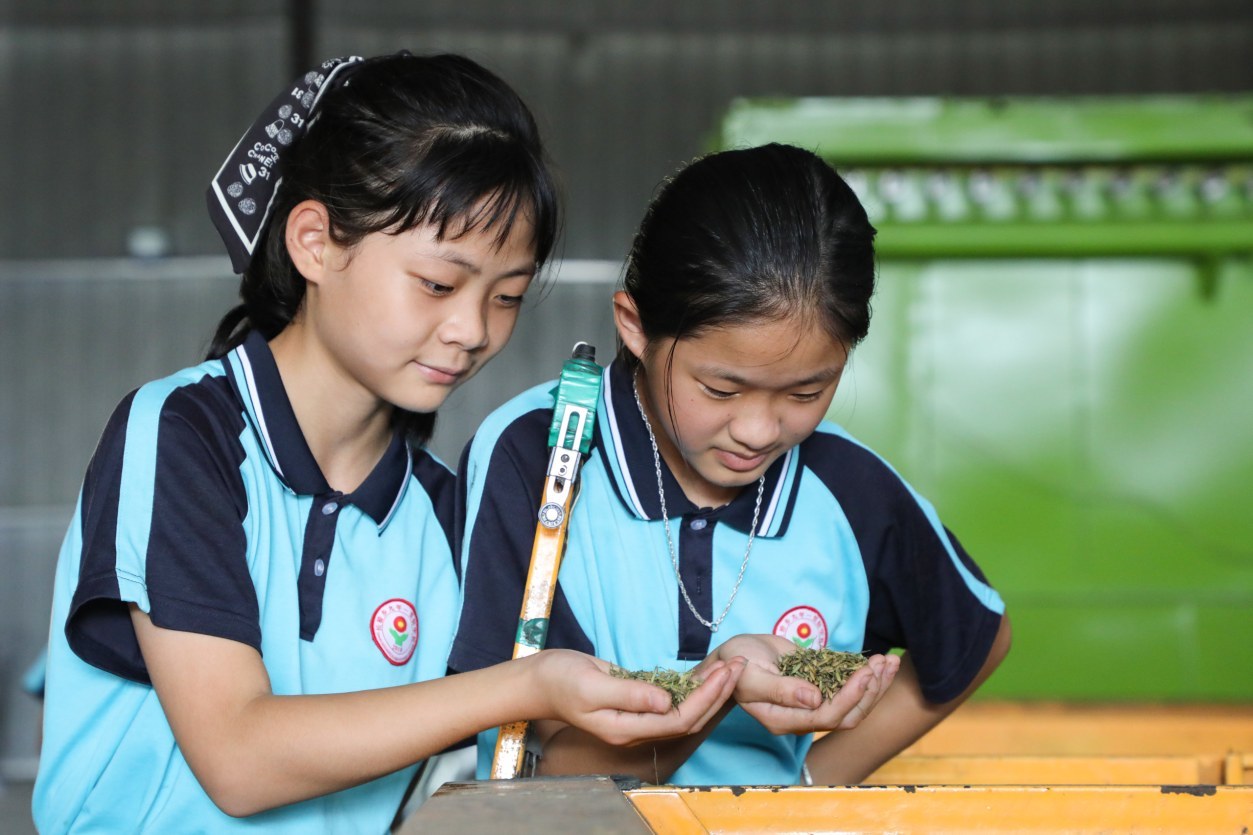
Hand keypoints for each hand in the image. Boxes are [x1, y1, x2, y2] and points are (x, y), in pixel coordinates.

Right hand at [532, 649, 743, 746]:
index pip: (678, 719)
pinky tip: (707, 673)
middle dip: (716, 693)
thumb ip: (629, 694)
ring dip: (709, 689)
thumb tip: (666, 702)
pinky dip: (693, 686)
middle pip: (687, 718)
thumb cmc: (559, 680)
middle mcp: (635, 729)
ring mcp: (636, 717)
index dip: (705, 698)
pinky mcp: (635, 703)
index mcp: (625, 729)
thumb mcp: (592, 685)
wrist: (539, 680)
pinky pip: (672, 700)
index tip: (724, 673)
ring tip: (731, 666)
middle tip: (738, 665)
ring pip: (683, 710)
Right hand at [708, 634, 899, 734]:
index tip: (864, 673)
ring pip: (854, 704)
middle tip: (882, 664)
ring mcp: (812, 702)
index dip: (849, 697)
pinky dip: (866, 675)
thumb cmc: (735, 664)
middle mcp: (802, 716)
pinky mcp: (819, 685)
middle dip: (869, 691)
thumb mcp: (751, 674)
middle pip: (848, 716)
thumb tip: (814, 698)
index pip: (827, 716)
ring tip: (888, 660)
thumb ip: (781, 690)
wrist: (734, 654)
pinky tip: (878, 660)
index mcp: (784, 719)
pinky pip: (847, 687)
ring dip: (874, 684)